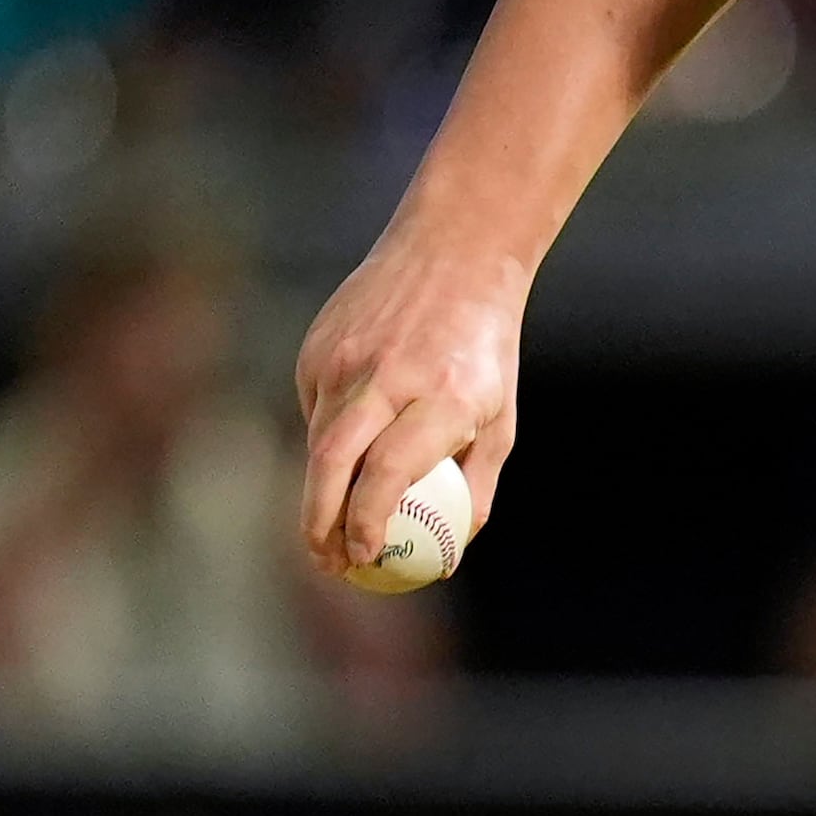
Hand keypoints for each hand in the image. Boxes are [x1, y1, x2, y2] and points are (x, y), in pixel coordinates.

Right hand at [294, 226, 527, 574]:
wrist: (454, 256)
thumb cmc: (483, 351)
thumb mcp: (500, 416)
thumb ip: (476, 484)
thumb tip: (449, 552)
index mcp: (442, 395)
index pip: (388, 472)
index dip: (368, 521)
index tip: (364, 557)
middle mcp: (387, 377)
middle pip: (333, 462)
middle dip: (320, 522)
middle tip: (326, 560)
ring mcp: (345, 359)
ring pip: (319, 441)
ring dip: (320, 491)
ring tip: (331, 526)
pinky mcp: (318, 350)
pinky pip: (316, 411)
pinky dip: (328, 440)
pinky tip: (350, 442)